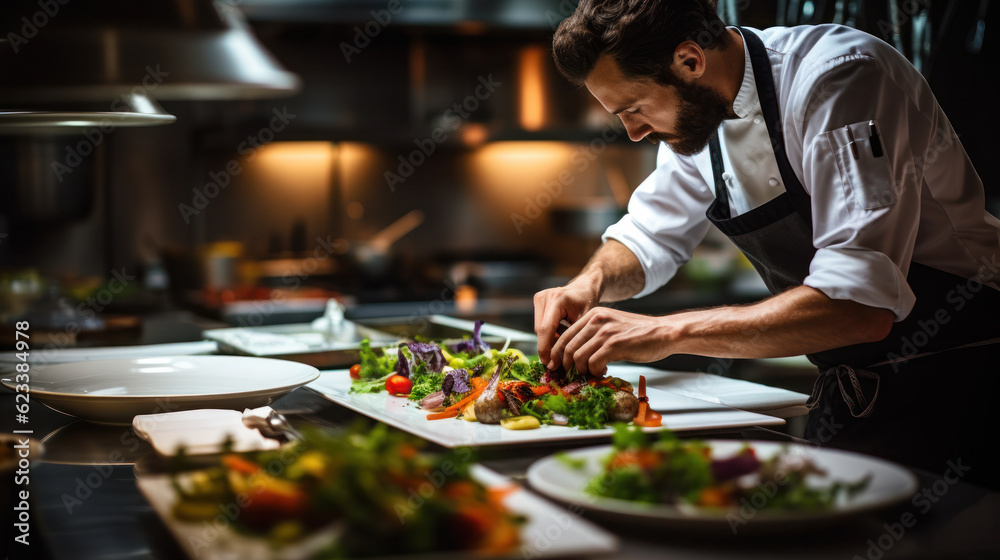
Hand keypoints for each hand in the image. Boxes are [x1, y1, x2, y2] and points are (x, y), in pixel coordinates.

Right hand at [533, 280, 600, 364]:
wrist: (584, 288)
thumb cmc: (588, 303)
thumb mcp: (585, 321)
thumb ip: (573, 337)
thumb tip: (565, 359)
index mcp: (558, 299)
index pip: (546, 328)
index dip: (545, 348)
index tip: (548, 363)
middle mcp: (545, 296)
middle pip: (540, 329)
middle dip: (546, 346)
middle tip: (554, 361)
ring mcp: (540, 297)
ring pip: (538, 328)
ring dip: (547, 340)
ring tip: (560, 348)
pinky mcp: (538, 301)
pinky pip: (540, 323)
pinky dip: (548, 333)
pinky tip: (558, 337)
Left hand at [548, 307, 674, 375]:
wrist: (664, 332)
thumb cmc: (640, 334)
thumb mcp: (612, 327)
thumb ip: (594, 336)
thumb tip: (575, 355)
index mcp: (593, 315)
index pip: (564, 335)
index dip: (556, 353)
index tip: (555, 366)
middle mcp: (596, 320)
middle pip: (567, 346)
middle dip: (564, 365)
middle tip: (569, 375)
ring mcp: (605, 332)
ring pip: (578, 356)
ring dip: (581, 370)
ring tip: (590, 374)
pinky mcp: (615, 344)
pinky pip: (594, 363)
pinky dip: (595, 372)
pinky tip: (602, 372)